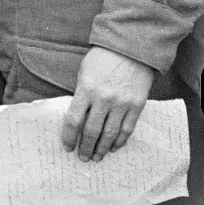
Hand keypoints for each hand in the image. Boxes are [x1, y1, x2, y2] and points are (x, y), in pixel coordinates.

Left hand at [61, 46, 154, 161]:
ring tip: (97, 157)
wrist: (131, 47)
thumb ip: (81, 94)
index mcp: (86, 89)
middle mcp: (103, 99)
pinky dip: (119, 141)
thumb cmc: (103, 58)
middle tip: (82, 157)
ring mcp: (121, 103)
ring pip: (109, 134)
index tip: (67, 146)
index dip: (69, 137)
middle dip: (85, 147)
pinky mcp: (136, 106)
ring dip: (102, 149)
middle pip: (91, 131)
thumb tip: (78, 118)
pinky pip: (127, 129)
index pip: (74, 120)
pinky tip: (113, 147)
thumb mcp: (84, 72)